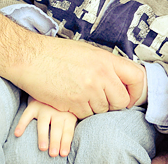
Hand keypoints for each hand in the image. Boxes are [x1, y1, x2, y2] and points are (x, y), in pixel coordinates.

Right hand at [10, 34, 146, 117]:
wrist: (31, 58)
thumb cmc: (57, 53)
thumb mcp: (87, 51)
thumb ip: (105, 65)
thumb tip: (119, 77)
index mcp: (106, 59)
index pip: (136, 76)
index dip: (135, 90)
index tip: (129, 96)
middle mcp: (100, 75)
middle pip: (121, 101)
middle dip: (114, 104)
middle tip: (103, 100)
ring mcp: (87, 90)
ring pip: (102, 110)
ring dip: (94, 107)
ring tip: (81, 94)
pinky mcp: (74, 103)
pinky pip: (85, 115)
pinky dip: (80, 111)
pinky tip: (70, 98)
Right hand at [15, 97, 77, 157]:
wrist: (53, 88)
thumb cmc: (62, 109)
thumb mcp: (70, 115)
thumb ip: (69, 128)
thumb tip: (67, 149)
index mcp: (68, 114)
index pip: (68, 130)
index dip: (66, 142)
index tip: (63, 153)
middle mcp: (58, 110)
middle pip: (57, 127)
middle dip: (55, 141)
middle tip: (53, 154)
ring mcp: (45, 107)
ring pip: (44, 122)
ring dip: (43, 135)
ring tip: (42, 148)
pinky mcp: (34, 105)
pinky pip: (27, 115)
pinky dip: (21, 124)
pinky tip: (17, 134)